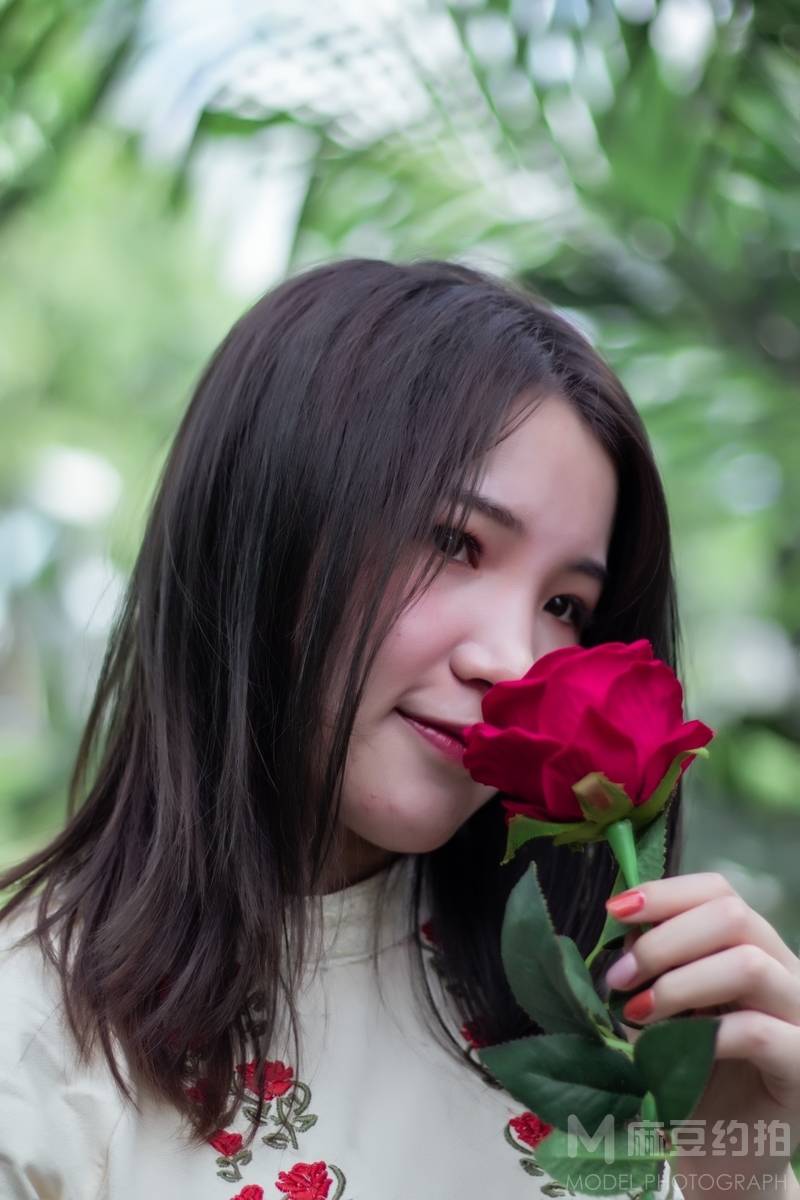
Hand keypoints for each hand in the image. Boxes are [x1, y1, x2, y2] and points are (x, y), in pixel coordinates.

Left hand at [603, 872, 799, 1184]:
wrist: (720, 1157)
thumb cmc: (686, 1077)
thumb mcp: (664, 1009)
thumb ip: (651, 967)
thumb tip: (616, 928)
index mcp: (752, 948)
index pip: (719, 891)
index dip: (665, 893)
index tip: (614, 912)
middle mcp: (785, 972)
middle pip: (733, 915)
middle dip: (664, 939)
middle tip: (618, 978)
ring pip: (748, 963)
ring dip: (679, 982)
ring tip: (637, 1013)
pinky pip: (758, 1031)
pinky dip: (704, 1034)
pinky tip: (668, 1050)